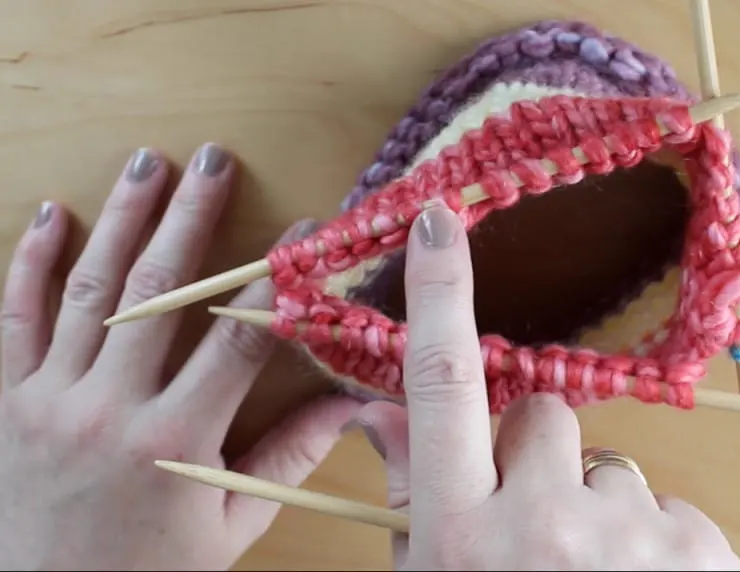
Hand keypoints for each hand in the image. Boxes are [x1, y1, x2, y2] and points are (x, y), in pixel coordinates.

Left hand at [0, 144, 361, 569]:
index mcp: (176, 438)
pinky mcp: (7, 402)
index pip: (238, 338)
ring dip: (121, 219)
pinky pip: (12, 320)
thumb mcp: (229, 525)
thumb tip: (352, 406)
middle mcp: (110, 408)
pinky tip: (49, 215)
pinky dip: (28, 264)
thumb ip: (288, 457)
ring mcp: (50, 399)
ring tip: (148, 163)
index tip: (301, 233)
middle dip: (192, 216)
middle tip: (214, 157)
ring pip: (89, 289)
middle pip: (159, 291)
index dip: (273, 279)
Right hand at [352, 203, 739, 569]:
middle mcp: (539, 523)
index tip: (438, 221)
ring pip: (609, 468)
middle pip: (541, 415)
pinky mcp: (695, 548)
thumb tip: (381, 414)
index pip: (442, 384)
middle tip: (535, 523)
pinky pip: (667, 508)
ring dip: (597, 509)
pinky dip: (653, 543)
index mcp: (459, 532)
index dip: (438, 294)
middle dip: (535, 452)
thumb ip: (416, 502)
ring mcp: (624, 535)